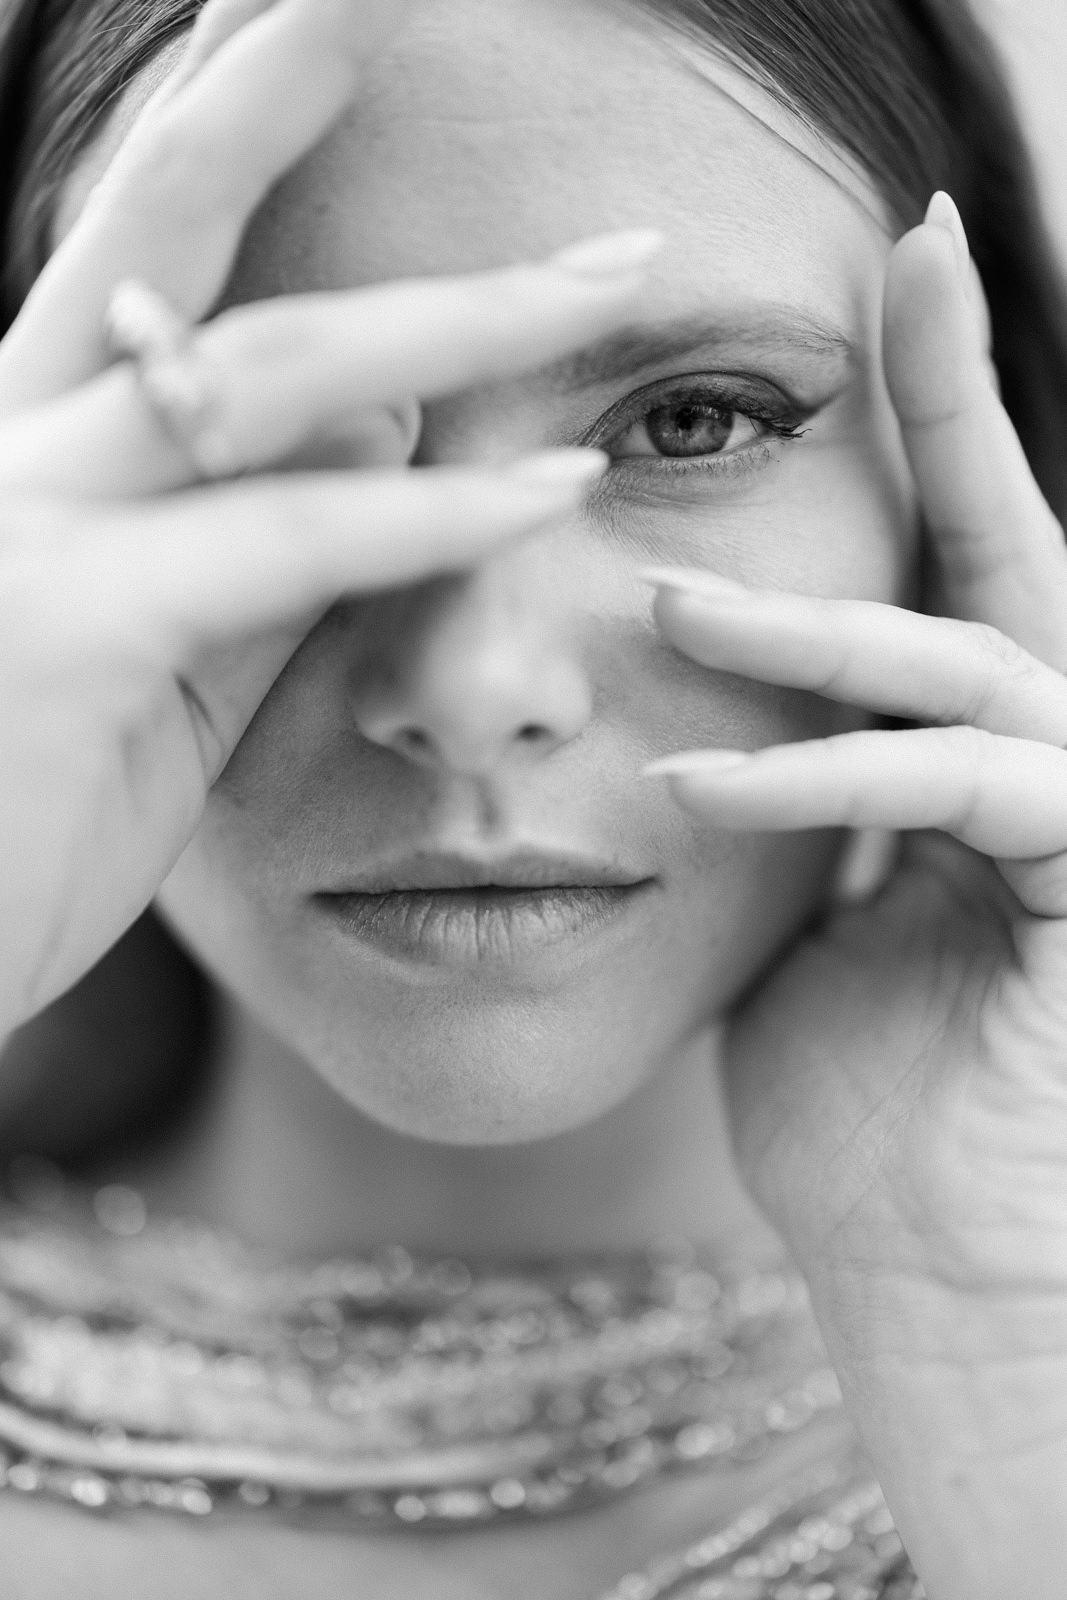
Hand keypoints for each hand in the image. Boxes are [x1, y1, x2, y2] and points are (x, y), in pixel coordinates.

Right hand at [0, 0, 657, 1031]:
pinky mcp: (74, 630)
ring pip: (265, 370)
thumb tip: (378, 451)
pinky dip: (434, 519)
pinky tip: (552, 485)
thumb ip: (256, 555)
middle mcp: (9, 454)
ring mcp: (29, 528)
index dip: (218, 136)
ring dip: (454, 315)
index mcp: (26, 455)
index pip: (134, 260)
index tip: (305, 36)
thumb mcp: (156, 671)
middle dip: (282, 99)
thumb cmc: (15, 829)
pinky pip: (290, 542)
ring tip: (603, 271)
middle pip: (171, 239)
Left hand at [646, 197, 1066, 1599]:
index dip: (935, 421)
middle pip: (1013, 553)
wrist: (928, 1280)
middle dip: (955, 408)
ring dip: (816, 631)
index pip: (951, 571)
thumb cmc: (854, 1112)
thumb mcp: (788, 923)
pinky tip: (705, 792)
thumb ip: (784, 804)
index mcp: (974, 761)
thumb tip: (707, 717)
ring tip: (672, 612)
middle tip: (892, 264)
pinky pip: (970, 786)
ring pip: (972, 660)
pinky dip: (831, 781)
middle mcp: (1052, 765)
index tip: (886, 286)